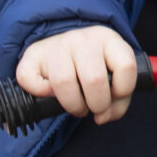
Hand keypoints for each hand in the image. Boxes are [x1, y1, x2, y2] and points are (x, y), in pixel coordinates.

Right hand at [15, 25, 138, 123]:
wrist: (62, 46)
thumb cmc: (93, 67)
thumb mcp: (113, 77)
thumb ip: (118, 101)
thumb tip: (102, 117)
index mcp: (108, 39)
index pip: (125, 66)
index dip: (122, 91)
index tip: (115, 96)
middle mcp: (82, 39)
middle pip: (94, 80)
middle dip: (97, 105)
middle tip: (93, 108)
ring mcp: (56, 44)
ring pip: (63, 82)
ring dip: (72, 105)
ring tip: (76, 106)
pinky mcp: (33, 53)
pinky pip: (31, 80)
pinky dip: (40, 93)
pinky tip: (50, 93)